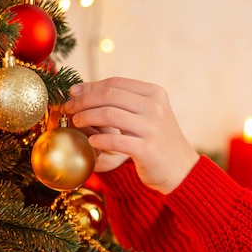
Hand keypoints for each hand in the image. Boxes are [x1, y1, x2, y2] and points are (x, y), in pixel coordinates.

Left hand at [64, 77, 199, 193]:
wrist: (181, 168)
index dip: (90, 86)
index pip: (116, 83)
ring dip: (86, 117)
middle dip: (84, 100)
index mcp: (155, 93)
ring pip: (109, 114)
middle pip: (109, 95)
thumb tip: (80, 89)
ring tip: (77, 122)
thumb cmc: (157, 139)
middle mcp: (155, 107)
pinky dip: (98, 140)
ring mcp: (152, 128)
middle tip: (70, 108)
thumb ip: (121, 100)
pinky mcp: (147, 149)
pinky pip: (114, 140)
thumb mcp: (147, 114)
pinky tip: (91, 142)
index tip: (73, 93)